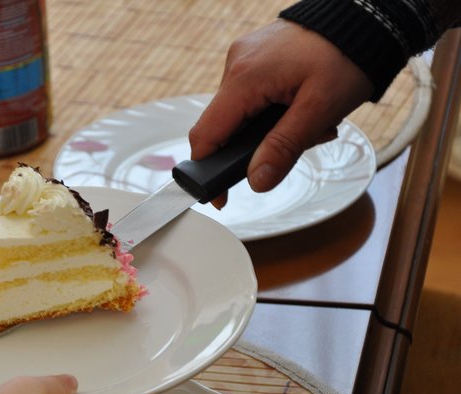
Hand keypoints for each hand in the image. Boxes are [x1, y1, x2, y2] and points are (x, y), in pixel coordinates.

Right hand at [189, 19, 373, 207]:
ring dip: (272, 129)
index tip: (219, 196)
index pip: (206, 135)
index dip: (207, 171)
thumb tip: (257, 181)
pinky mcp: (254, 57)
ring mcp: (243, 59)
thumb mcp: (319, 110)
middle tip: (303, 142)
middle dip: (258, 146)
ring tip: (313, 121)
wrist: (366, 18)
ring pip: (242, 114)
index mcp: (244, 78)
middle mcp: (235, 65)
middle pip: (226, 127)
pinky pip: (252, 95)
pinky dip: (274, 110)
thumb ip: (284, 147)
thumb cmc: (347, 56)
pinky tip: (302, 105)